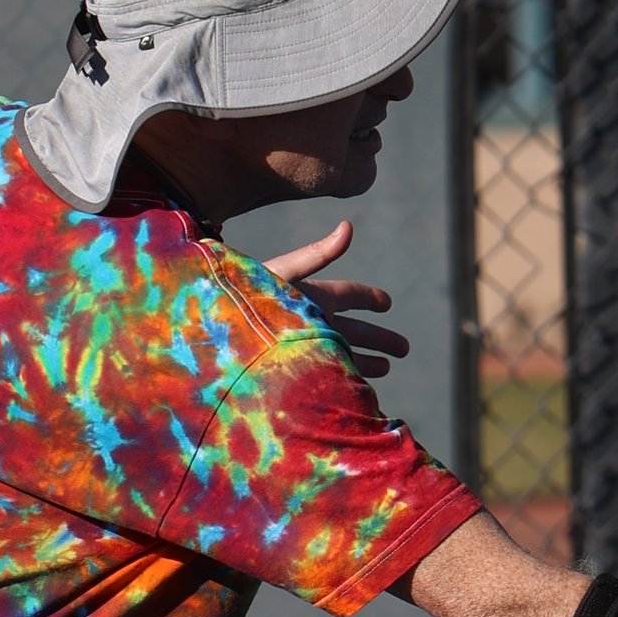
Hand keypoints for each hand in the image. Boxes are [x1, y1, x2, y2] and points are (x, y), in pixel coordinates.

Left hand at [260, 217, 408, 386]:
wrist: (213, 331)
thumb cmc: (246, 297)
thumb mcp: (285, 274)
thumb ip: (317, 254)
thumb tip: (348, 226)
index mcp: (311, 295)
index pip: (348, 294)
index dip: (369, 298)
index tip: (387, 304)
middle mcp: (310, 320)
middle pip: (353, 329)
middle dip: (379, 338)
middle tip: (404, 349)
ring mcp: (303, 344)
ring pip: (342, 353)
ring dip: (366, 361)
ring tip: (386, 370)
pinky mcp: (294, 367)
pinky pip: (325, 374)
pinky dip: (342, 379)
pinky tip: (353, 390)